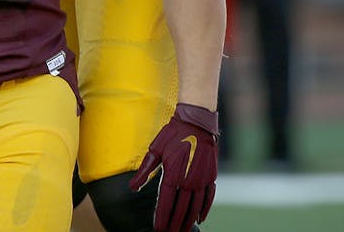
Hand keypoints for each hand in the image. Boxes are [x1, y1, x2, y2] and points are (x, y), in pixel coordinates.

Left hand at [129, 103, 218, 230]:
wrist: (197, 121)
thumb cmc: (173, 134)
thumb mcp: (155, 150)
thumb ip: (145, 171)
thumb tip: (133, 188)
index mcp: (173, 174)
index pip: (166, 203)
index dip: (162, 218)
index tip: (158, 229)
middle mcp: (188, 180)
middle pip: (181, 209)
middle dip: (174, 224)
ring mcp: (202, 179)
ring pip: (195, 207)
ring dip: (188, 221)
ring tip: (182, 231)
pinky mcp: (211, 176)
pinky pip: (209, 198)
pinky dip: (204, 210)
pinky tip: (200, 219)